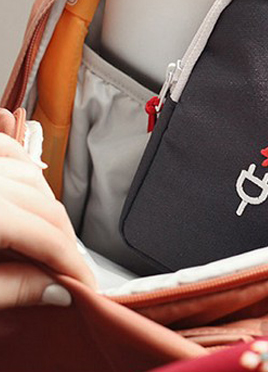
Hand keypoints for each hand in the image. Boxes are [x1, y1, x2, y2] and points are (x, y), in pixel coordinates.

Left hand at [0, 122, 95, 308]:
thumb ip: (13, 288)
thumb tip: (58, 291)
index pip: (47, 238)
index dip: (72, 266)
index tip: (85, 286)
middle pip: (46, 207)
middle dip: (64, 242)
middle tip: (72, 272)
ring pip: (31, 178)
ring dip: (48, 208)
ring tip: (52, 240)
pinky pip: (6, 150)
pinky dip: (25, 163)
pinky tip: (35, 177)